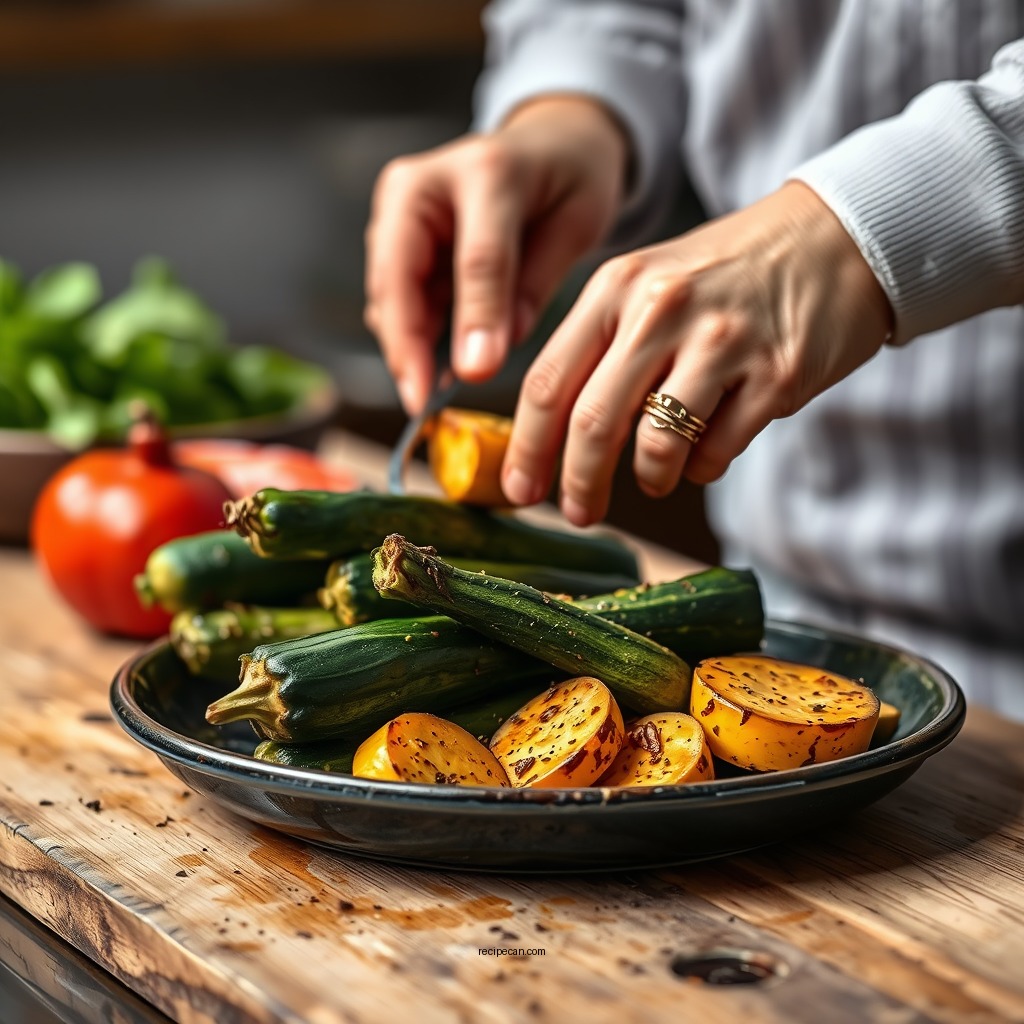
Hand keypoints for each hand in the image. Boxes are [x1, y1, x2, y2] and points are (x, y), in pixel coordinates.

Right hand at [364, 96, 628, 412]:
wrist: (549, 143)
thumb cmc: (570, 179)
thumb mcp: (576, 224)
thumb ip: (534, 283)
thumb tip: (489, 352)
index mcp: (487, 170)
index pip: (477, 256)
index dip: (474, 319)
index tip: (475, 374)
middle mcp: (424, 182)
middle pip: (401, 272)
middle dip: (406, 343)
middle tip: (420, 401)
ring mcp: (398, 207)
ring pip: (386, 289)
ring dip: (402, 344)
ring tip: (427, 395)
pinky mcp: (391, 234)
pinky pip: (392, 295)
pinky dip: (407, 334)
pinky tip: (430, 368)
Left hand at [501, 182, 894, 525]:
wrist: (836, 237)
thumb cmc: (727, 273)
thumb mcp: (648, 283)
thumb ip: (598, 347)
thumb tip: (551, 435)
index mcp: (616, 287)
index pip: (548, 382)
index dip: (526, 448)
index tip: (519, 490)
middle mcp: (662, 308)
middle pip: (592, 422)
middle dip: (577, 484)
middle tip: (577, 513)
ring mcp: (722, 342)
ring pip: (657, 447)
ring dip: (650, 478)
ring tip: (656, 475)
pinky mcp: (775, 375)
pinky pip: (716, 453)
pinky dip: (703, 467)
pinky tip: (710, 447)